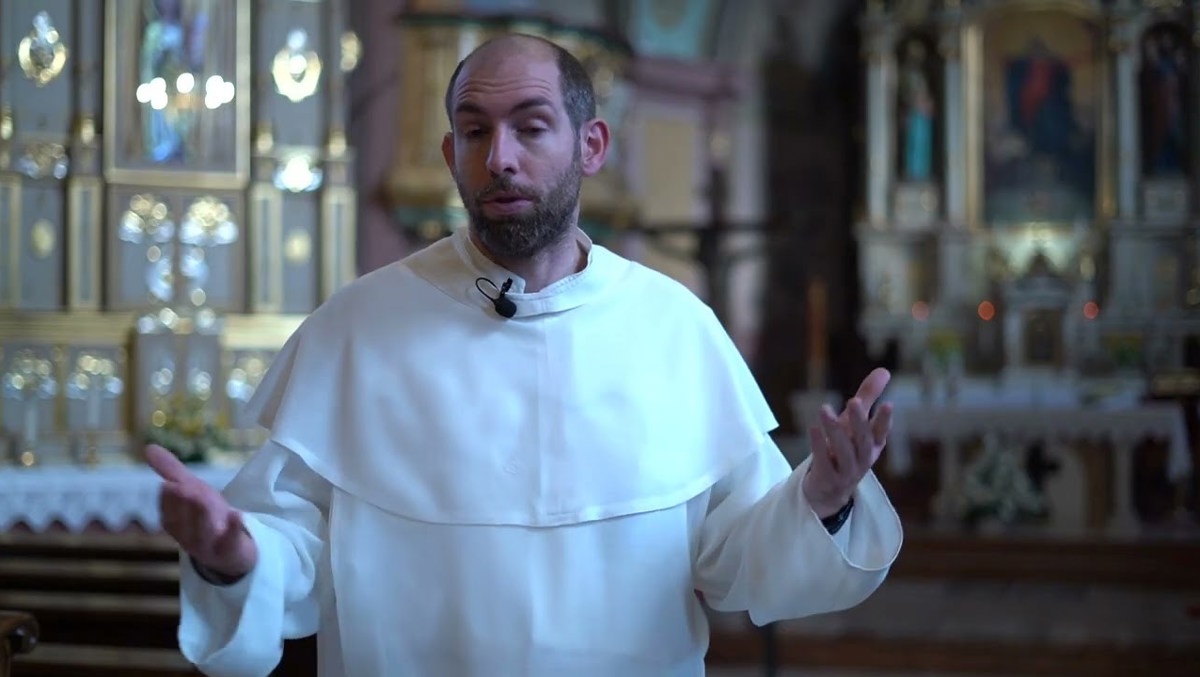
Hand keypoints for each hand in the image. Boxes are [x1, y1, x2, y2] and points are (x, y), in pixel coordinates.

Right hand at [146, 444, 257, 578]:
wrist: (233, 551)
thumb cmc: (208, 516)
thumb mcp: (192, 490)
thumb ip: (171, 471)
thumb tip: (148, 447)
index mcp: (176, 522)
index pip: (168, 511)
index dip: (170, 499)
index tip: (169, 483)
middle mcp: (189, 535)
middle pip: (184, 521)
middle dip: (184, 505)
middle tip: (183, 488)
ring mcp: (210, 545)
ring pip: (203, 532)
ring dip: (202, 515)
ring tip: (203, 497)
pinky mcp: (233, 550)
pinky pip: (232, 541)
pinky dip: (234, 529)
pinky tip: (237, 515)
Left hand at [802, 368, 893, 517]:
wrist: (829, 489)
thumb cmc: (845, 448)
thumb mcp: (856, 423)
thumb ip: (868, 397)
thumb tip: (884, 370)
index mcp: (873, 446)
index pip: (881, 433)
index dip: (885, 420)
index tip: (888, 404)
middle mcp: (862, 460)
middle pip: (863, 442)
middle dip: (859, 422)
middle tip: (853, 401)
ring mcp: (846, 472)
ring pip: (843, 452)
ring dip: (834, 431)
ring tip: (824, 410)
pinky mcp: (827, 479)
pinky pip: (824, 463)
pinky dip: (819, 446)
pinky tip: (813, 428)